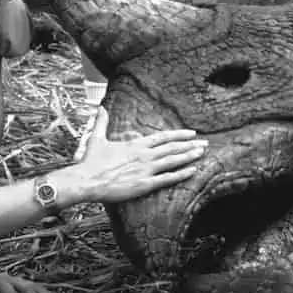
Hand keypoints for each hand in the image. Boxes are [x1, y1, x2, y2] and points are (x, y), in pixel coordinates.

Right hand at [56, 107, 207, 205]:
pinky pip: (167, 179)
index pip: (163, 137)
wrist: (86, 180)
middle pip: (172, 148)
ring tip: (202, 153)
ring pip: (173, 161)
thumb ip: (101, 122)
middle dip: (190, 145)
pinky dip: (181, 174)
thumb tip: (99, 108)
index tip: (192, 133)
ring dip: (189, 156)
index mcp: (135, 144)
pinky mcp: (144, 184)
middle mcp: (144, 155)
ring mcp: (145, 169)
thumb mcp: (97, 138)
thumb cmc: (91, 161)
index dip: (179, 135)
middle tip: (205, 143)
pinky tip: (193, 171)